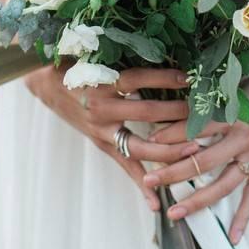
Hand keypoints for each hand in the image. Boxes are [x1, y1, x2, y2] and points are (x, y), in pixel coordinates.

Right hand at [24, 65, 201, 211]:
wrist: (44, 84)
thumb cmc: (77, 64)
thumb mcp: (97, 56)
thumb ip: (125, 57)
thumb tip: (162, 45)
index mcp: (102, 81)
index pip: (138, 78)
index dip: (164, 77)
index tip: (189, 77)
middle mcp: (102, 107)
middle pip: (146, 112)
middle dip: (178, 114)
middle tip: (204, 115)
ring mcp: (102, 130)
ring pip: (139, 146)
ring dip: (169, 150)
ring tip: (195, 151)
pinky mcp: (101, 145)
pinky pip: (124, 168)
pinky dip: (141, 185)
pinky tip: (157, 202)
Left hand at [142, 76, 248, 243]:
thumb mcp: (234, 86)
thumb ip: (209, 99)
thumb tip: (177, 106)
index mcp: (234, 113)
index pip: (194, 128)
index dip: (169, 134)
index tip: (148, 140)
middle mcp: (244, 137)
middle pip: (202, 161)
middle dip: (172, 172)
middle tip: (149, 180)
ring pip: (223, 184)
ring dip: (197, 200)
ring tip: (175, 212)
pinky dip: (244, 217)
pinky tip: (233, 237)